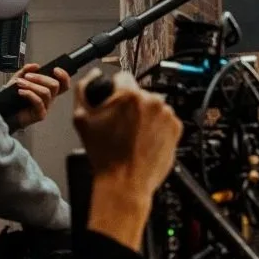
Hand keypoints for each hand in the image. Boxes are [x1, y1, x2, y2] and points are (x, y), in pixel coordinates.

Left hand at [9, 64, 70, 129]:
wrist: (5, 112)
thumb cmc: (12, 98)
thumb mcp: (18, 79)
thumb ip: (25, 71)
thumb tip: (35, 65)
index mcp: (48, 90)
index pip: (63, 84)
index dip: (64, 76)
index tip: (55, 69)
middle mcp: (49, 99)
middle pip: (55, 85)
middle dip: (40, 77)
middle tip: (27, 76)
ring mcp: (46, 107)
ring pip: (46, 92)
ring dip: (31, 85)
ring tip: (19, 83)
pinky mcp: (40, 114)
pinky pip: (38, 101)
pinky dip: (29, 94)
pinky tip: (20, 91)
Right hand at [72, 68, 182, 201]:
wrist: (125, 182)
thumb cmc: (104, 155)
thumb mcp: (82, 118)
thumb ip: (85, 88)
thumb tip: (94, 75)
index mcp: (131, 95)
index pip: (123, 77)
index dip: (115, 90)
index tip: (114, 102)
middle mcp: (153, 101)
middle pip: (139, 93)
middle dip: (130, 105)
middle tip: (120, 124)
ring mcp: (167, 115)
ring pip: (153, 106)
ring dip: (145, 116)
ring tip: (133, 135)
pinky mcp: (177, 129)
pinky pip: (164, 120)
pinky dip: (157, 127)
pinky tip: (144, 140)